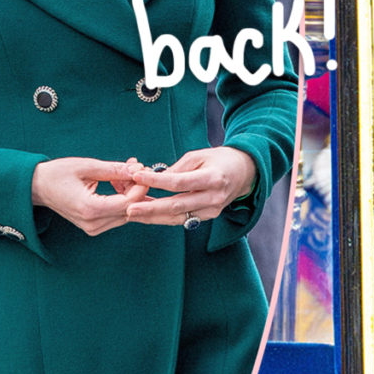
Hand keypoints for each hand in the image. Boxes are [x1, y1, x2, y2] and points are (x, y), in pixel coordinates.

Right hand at [31, 156, 148, 235]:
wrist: (38, 187)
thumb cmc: (58, 174)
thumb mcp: (87, 166)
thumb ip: (114, 169)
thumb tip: (138, 169)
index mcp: (90, 209)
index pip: (129, 202)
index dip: (140, 186)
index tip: (142, 168)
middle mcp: (93, 223)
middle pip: (130, 209)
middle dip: (137, 187)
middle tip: (135, 166)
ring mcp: (93, 228)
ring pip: (126, 213)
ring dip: (130, 192)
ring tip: (124, 171)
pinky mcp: (94, 226)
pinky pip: (117, 214)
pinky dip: (123, 198)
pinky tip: (118, 182)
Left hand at [125, 147, 256, 225]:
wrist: (245, 172)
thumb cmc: (220, 159)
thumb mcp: (200, 155)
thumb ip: (178, 168)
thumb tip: (155, 178)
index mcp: (213, 178)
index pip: (180, 182)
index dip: (157, 180)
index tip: (137, 176)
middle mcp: (214, 197)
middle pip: (177, 205)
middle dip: (151, 208)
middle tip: (129, 209)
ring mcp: (212, 210)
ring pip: (178, 216)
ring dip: (153, 216)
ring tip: (132, 213)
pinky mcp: (209, 216)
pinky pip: (183, 219)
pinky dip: (165, 217)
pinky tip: (148, 215)